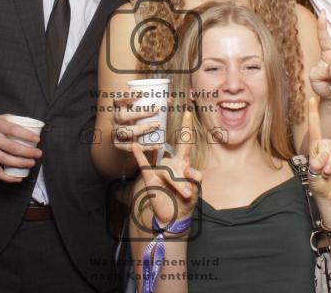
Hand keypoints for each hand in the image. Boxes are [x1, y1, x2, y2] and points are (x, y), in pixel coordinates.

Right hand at [0, 112, 42, 182]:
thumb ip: (12, 121)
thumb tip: (30, 126)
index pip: (13, 130)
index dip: (27, 135)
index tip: (37, 140)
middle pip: (12, 147)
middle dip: (28, 152)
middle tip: (38, 154)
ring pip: (6, 160)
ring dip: (21, 163)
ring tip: (31, 163)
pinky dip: (7, 177)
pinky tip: (18, 178)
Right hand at [110, 95, 163, 152]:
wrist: (125, 133)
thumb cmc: (134, 115)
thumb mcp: (139, 106)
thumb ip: (154, 101)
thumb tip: (169, 100)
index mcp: (117, 107)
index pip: (118, 98)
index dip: (127, 95)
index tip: (141, 92)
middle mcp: (114, 119)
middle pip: (122, 116)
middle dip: (140, 113)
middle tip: (156, 109)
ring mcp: (115, 132)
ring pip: (125, 132)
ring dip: (142, 128)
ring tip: (157, 125)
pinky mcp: (119, 144)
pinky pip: (130, 147)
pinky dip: (145, 147)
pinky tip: (157, 145)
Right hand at [131, 111, 201, 227]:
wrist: (173, 219)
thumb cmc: (185, 203)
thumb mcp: (196, 190)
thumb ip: (196, 178)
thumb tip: (187, 169)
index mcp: (183, 164)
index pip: (185, 143)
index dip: (186, 128)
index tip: (187, 112)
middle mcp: (171, 164)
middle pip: (180, 155)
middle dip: (185, 142)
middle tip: (188, 160)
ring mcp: (160, 170)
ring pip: (170, 171)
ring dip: (179, 184)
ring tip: (186, 194)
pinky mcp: (150, 179)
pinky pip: (144, 165)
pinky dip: (139, 155)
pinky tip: (134, 145)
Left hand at [306, 96, 330, 204]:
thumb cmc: (319, 183)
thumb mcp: (312, 174)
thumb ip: (316, 165)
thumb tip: (324, 158)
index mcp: (316, 146)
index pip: (315, 127)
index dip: (313, 113)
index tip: (311, 98)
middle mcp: (328, 146)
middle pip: (327, 142)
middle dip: (324, 158)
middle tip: (322, 171)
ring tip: (329, 172)